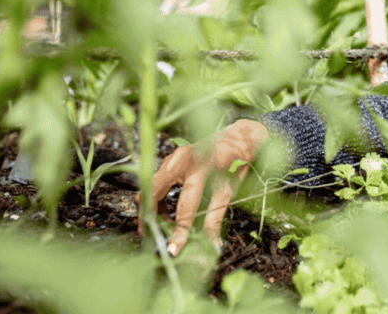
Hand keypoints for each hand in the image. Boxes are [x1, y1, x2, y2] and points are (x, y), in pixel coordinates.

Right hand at [147, 119, 269, 255]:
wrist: (238, 137)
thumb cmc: (236, 162)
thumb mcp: (229, 189)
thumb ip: (216, 217)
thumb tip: (212, 244)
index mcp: (200, 166)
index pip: (185, 204)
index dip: (178, 230)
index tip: (172, 250)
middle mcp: (181, 159)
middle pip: (153, 192)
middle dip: (150, 218)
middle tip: (156, 238)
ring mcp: (172, 157)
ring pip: (149, 188)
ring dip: (153, 210)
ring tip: (166, 226)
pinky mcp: (169, 160)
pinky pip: (154, 183)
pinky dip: (157, 200)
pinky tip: (167, 213)